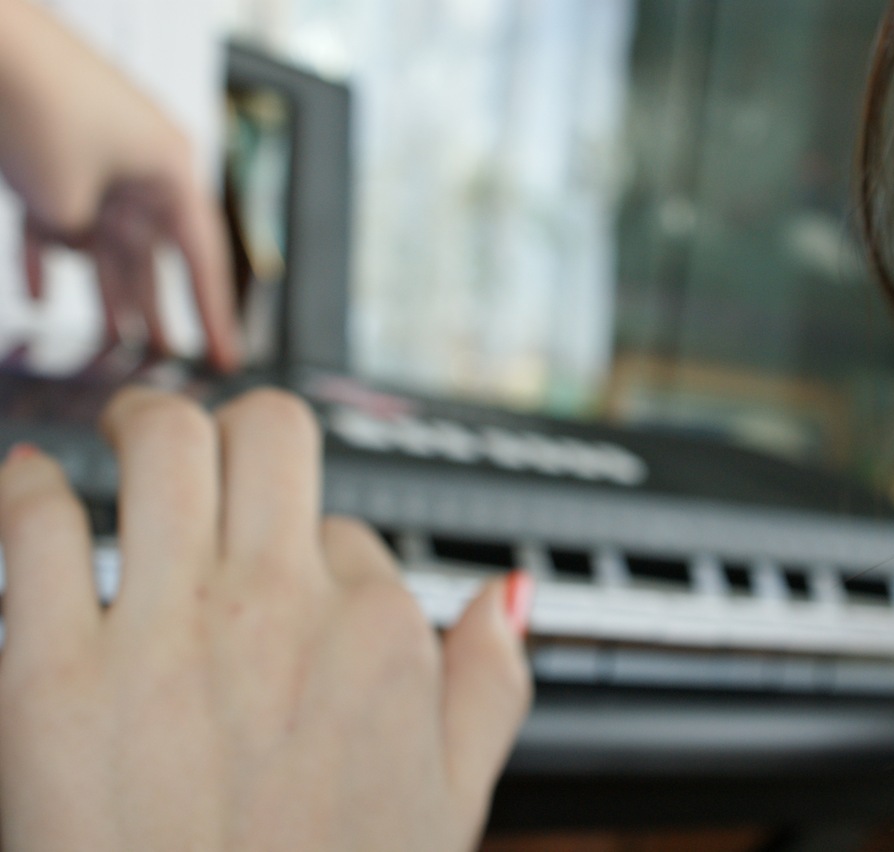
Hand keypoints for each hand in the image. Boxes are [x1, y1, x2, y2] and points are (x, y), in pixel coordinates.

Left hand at [0, 0, 239, 369]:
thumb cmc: (41, 102)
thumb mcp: (66, 196)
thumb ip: (78, 239)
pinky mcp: (54, 158)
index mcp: (171, 171)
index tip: (225, 359)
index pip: (202, 260)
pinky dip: (47, 257)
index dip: (214, 316)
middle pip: (153, 257)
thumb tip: (75, 250)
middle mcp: (143, 170)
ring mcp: (98, 163)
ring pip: (106, 245)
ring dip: (103, 293)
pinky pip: (56, 222)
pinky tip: (37, 296)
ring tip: (111, 344)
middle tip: (164, 360)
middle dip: (155, 311)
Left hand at [0, 388, 532, 849]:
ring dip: (140, 423)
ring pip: (163, 440)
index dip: (315, 548)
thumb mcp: (452, 801)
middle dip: (235, 425)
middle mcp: (280, 611)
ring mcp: (169, 634)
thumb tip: (509, 597)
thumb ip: (491, 684)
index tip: (287, 581)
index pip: (348, 526)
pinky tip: (34, 498)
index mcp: (379, 636)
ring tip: (123, 439)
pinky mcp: (52, 677)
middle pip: (270, 429)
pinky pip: (40, 525)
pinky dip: (31, 493)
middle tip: (200, 442)